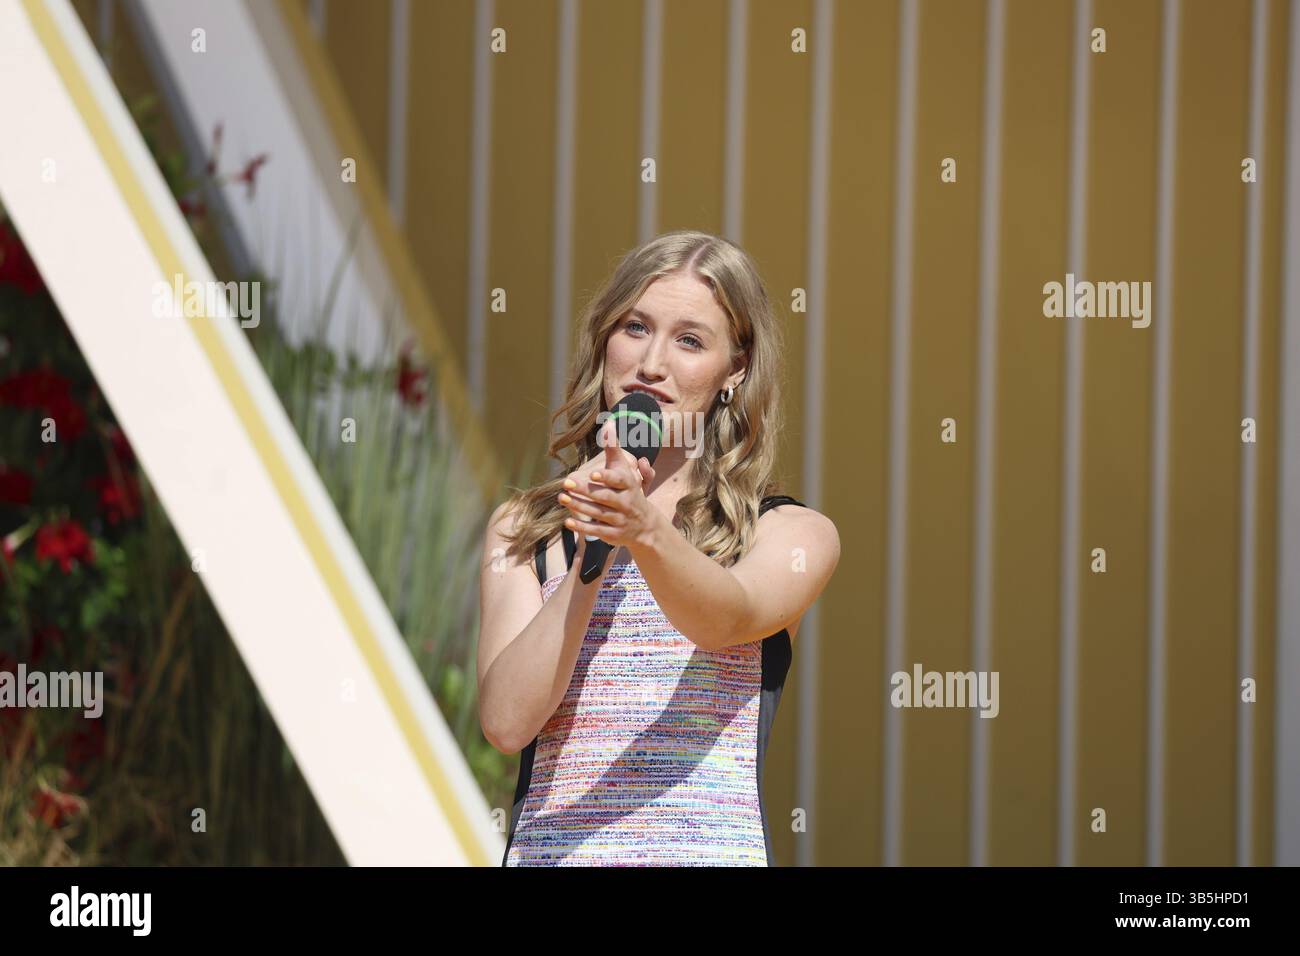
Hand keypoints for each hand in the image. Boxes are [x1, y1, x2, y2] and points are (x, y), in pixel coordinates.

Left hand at [557, 419, 656, 547]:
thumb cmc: (630, 491)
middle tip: (567, 483)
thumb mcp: (625, 470)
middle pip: (604, 497)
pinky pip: (596, 530)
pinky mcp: (612, 533)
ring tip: (562, 498)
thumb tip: (608, 423)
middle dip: (586, 491)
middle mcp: (625, 502)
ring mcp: (619, 519)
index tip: (592, 473)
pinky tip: (567, 520)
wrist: (645, 525)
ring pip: (597, 513)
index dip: (606, 477)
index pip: (618, 480)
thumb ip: (615, 449)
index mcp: (629, 485)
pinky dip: (582, 526)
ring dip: (579, 506)